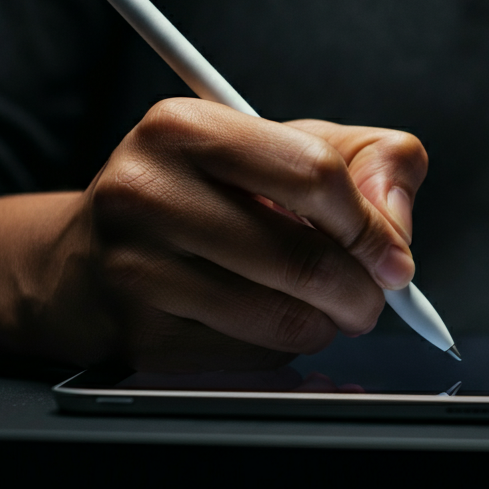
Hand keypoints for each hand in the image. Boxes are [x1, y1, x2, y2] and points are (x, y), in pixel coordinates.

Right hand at [22, 99, 426, 370]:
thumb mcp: (286, 146)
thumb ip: (369, 160)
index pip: (314, 175)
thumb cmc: (207, 193)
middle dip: (362, 294)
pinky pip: (251, 360)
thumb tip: (396, 232)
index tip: (393, 258)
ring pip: (284, 321)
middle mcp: (146, 192)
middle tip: (369, 298)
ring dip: (324, 326)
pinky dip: (278, 349)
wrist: (92, 255)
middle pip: (305, 261)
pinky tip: (256, 320)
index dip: (371, 227)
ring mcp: (135, 270)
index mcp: (186, 128)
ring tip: (313, 305)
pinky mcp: (139, 337)